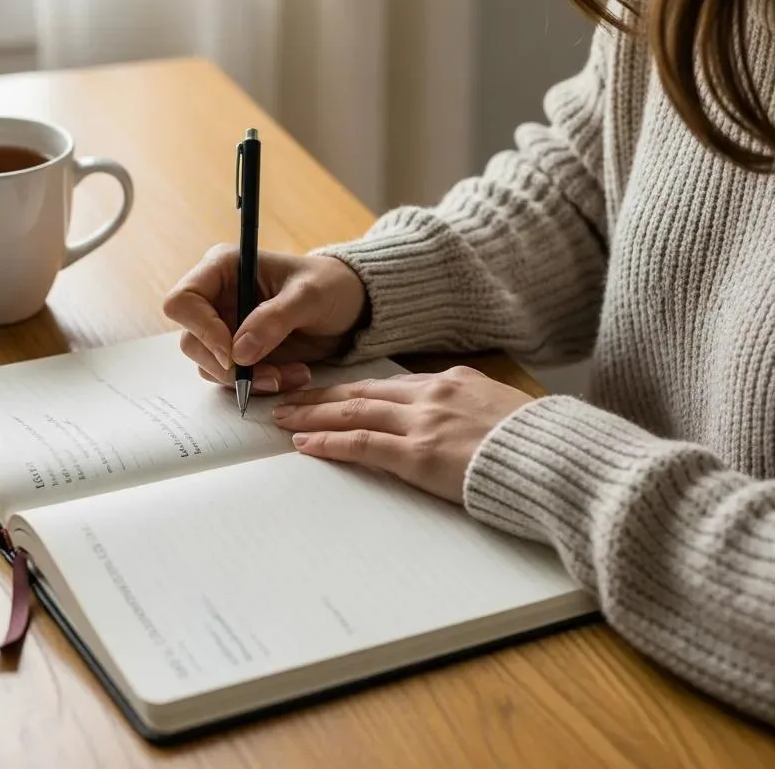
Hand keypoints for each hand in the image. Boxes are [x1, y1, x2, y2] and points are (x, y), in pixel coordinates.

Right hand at [163, 246, 367, 392]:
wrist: (351, 307)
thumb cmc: (330, 286)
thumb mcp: (309, 295)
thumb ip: (274, 319)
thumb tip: (238, 353)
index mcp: (223, 268)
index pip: (183, 301)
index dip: (201, 329)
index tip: (232, 353)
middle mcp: (216, 298)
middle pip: (191, 341)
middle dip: (229, 366)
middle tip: (270, 375)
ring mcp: (225, 328)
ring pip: (210, 366)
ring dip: (249, 380)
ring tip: (291, 375)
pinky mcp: (239, 353)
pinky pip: (232, 379)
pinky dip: (260, 385)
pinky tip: (292, 376)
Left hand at [271, 367, 531, 503]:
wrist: (559, 461)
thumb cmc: (540, 445)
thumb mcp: (503, 412)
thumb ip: (468, 412)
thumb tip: (450, 426)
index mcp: (454, 381)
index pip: (390, 384)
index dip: (354, 389)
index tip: (329, 393)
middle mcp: (433, 394)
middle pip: (362, 391)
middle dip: (321, 396)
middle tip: (288, 398)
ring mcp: (424, 423)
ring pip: (353, 412)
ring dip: (313, 415)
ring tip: (283, 419)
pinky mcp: (419, 455)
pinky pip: (362, 444)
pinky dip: (329, 442)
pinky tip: (306, 444)